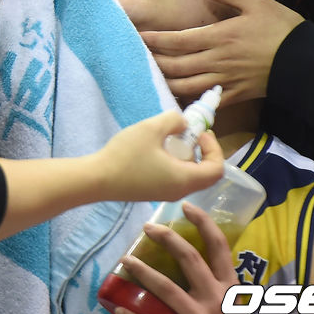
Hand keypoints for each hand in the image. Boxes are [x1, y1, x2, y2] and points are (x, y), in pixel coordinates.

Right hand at [99, 111, 223, 201]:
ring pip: (190, 174)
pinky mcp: (154, 191)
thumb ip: (174, 121)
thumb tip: (184, 125)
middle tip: (187, 133)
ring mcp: (166, 193)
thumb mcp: (152, 128)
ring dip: (186, 154)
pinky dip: (175, 161)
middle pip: (205, 172)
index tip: (199, 132)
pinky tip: (156, 147)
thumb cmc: (126, 155)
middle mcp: (179, 191)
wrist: (97, 179)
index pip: (216, 169)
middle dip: (201, 150)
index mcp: (184, 179)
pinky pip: (176, 177)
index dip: (214, 147)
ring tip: (169, 136)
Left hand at [114, 202, 247, 313]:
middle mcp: (213, 298)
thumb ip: (218, 284)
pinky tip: (119, 308)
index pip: (219, 246)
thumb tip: (192, 258)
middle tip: (148, 227)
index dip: (203, 223)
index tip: (186, 206)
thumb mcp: (233, 305)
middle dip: (167, 239)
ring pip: (166, 287)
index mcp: (228, 287)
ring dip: (142, 271)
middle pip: (189, 258)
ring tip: (126, 259)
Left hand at [141, 0, 303, 101]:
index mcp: (218, 37)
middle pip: (175, 65)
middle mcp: (216, 61)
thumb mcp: (256, 3)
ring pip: (185, 85)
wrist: (305, 62)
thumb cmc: (280, 29)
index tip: (139, 37)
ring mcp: (223, 81)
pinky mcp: (234, 96)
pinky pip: (205, 100)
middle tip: (137, 58)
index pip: (178, 41)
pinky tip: (177, 96)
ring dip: (165, 81)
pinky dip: (188, 99)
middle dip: (154, 61)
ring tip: (151, 76)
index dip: (156, 41)